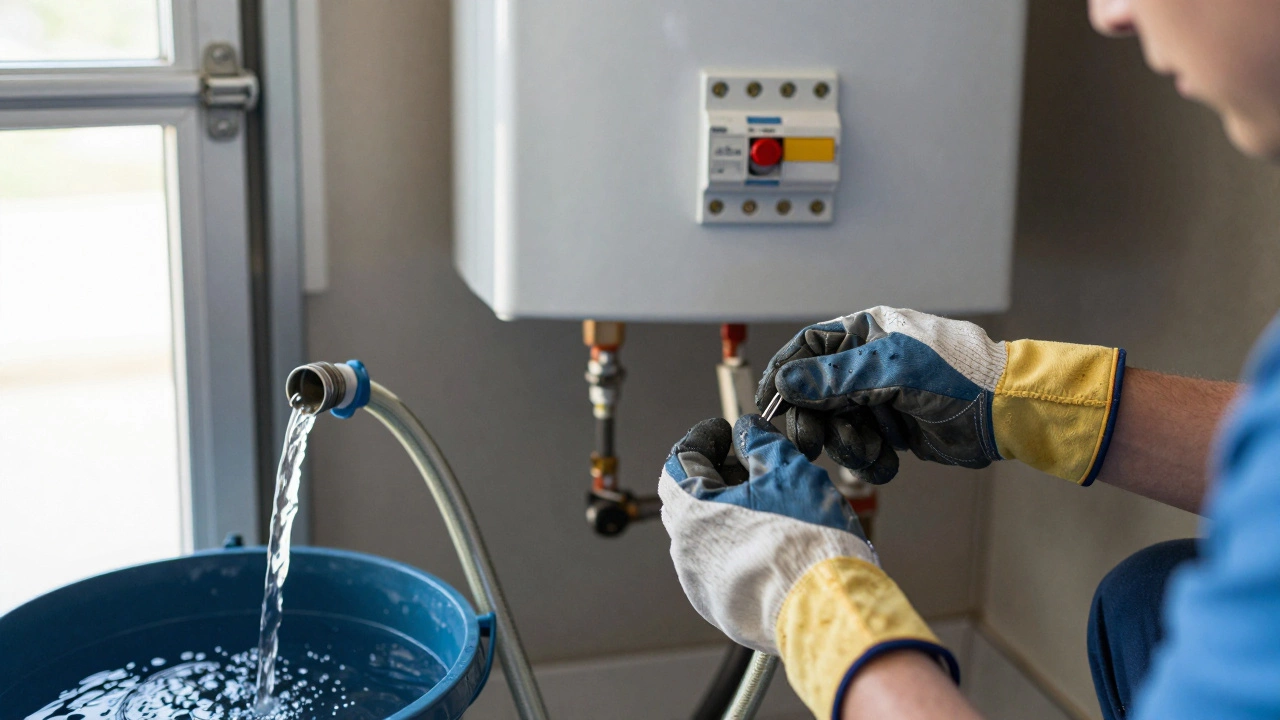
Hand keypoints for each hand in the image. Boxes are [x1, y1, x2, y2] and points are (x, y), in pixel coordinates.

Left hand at [659, 415, 955, 717]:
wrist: (827, 608)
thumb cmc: (807, 543)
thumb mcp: (787, 470)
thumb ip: (761, 443)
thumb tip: (749, 431)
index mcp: (693, 511)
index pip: (679, 461)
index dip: (703, 439)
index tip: (725, 432)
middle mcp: (686, 549)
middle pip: (688, 498)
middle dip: (717, 474)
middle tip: (749, 464)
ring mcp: (700, 582)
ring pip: (704, 534)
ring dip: (727, 512)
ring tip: (768, 503)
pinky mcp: (719, 606)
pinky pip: (719, 566)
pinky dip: (737, 546)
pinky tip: (770, 541)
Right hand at [757, 307, 1124, 485]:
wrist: (1004, 411)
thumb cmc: (955, 374)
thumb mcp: (890, 369)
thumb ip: (834, 378)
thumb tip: (786, 381)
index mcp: (866, 334)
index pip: (808, 350)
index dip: (784, 377)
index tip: (767, 406)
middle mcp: (868, 365)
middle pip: (816, 395)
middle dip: (814, 421)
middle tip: (810, 444)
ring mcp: (881, 398)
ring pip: (838, 426)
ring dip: (848, 444)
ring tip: (872, 449)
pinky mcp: (894, 430)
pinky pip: (863, 448)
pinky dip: (872, 459)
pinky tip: (891, 458)